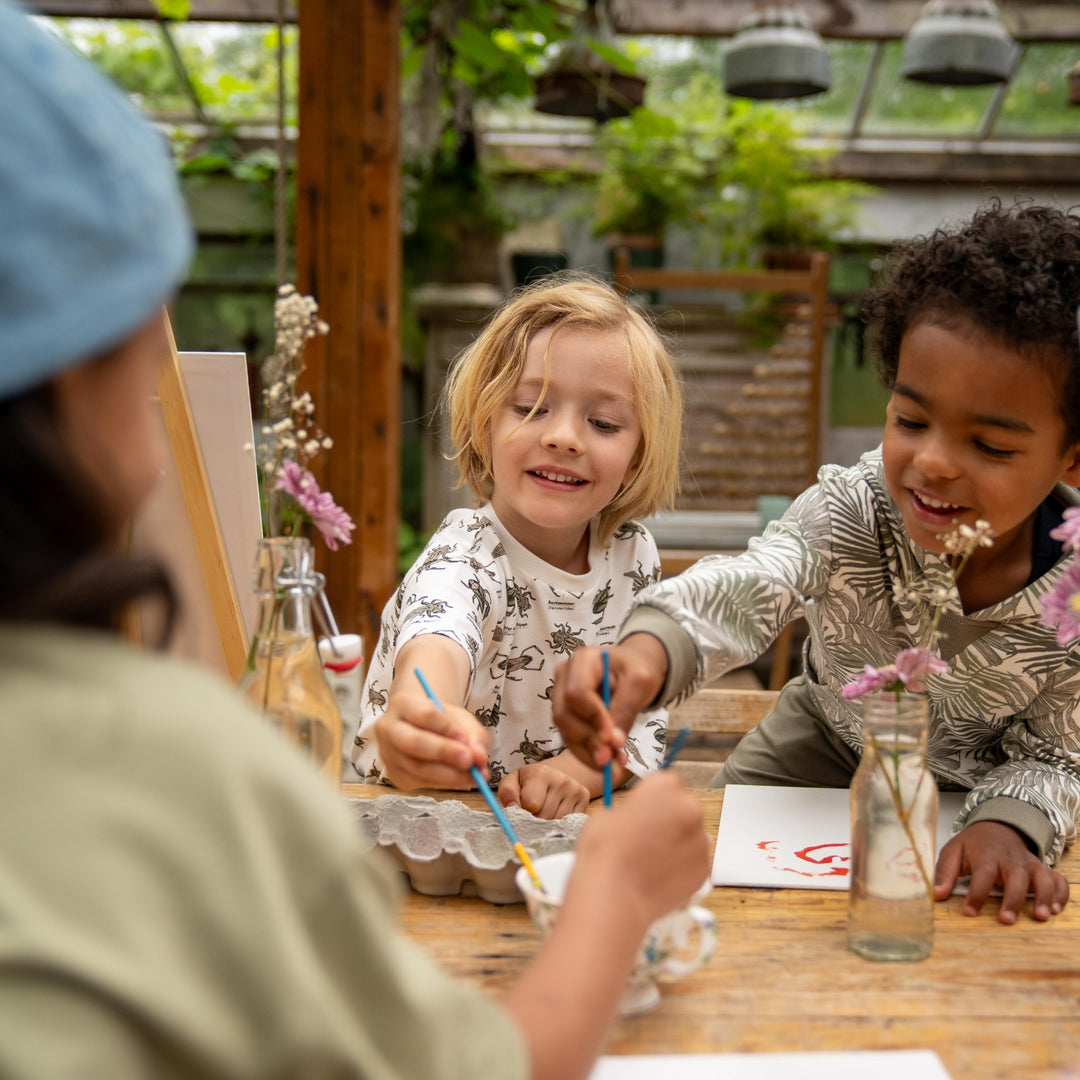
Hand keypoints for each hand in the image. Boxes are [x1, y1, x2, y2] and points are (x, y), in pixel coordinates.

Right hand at [375, 690, 488, 790]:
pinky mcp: (395, 775)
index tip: (465, 738)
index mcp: (403, 704)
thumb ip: (473, 735)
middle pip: (414, 743)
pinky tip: (461, 779)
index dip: (446, 727)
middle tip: (470, 761)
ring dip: (450, 774)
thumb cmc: (441, 722)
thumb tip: (480, 758)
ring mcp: (389, 754)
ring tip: (474, 775)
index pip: (425, 714)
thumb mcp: (460, 719)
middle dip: (444, 753)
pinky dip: (445, 783)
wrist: (421, 729)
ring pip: (418, 769)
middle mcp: (389, 729)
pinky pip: (421, 783)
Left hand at [498, 761, 590, 818]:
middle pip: (545, 816)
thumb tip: (513, 807)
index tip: (523, 806)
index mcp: (541, 773)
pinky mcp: (585, 798)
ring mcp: (575, 789)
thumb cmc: (529, 782)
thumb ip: (507, 792)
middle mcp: (562, 779)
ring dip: (547, 823)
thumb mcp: (513, 782)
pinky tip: (556, 813)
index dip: (524, 811)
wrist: (554, 774)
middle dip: (535, 819)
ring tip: (544, 811)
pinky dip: (560, 823)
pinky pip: (569, 823)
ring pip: (557, 822)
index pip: (532, 804)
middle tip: (533, 811)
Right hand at [551, 634, 667, 769]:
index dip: (593, 718)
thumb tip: (613, 743)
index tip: (614, 739)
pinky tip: (608, 760)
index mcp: (583, 660)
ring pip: (565, 731)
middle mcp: (565, 677)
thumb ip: (626, 709)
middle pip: (564, 714)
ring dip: (588, 752)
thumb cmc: (637, 669)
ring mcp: (562, 696)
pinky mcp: (566, 714)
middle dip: (589, 740)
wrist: (633, 668)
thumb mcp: (640, 683)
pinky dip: (588, 753)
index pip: (577, 692)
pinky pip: (571, 738)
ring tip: (614, 764)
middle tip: (613, 759)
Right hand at [569, 771, 709, 926]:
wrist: (614, 896)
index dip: (656, 798)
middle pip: (684, 808)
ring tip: (651, 862)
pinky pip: (694, 862)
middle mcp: (689, 808)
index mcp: (665, 787)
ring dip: (677, 844)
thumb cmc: (604, 852)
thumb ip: (631, 810)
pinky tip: (659, 878)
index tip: (645, 812)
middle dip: (670, 820)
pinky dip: (682, 868)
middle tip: (648, 839)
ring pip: (691, 836)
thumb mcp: (607, 815)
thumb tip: (635, 820)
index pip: (668, 782)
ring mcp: (701, 840)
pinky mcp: (705, 869)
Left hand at [934, 820, 1069, 923]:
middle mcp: (1011, 859)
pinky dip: (1061, 893)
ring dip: (1044, 896)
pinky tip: (1057, 910)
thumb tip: (937, 895)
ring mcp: (1030, 864)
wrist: (997, 827)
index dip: (976, 893)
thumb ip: (945, 872)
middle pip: (1016, 877)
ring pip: (1042, 877)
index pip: (982, 873)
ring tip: (1041, 916)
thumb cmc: (973, 845)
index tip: (969, 911)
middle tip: (1006, 920)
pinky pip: (1058, 879)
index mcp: (986, 854)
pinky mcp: (1043, 869)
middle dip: (1012, 899)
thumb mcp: (953, 851)